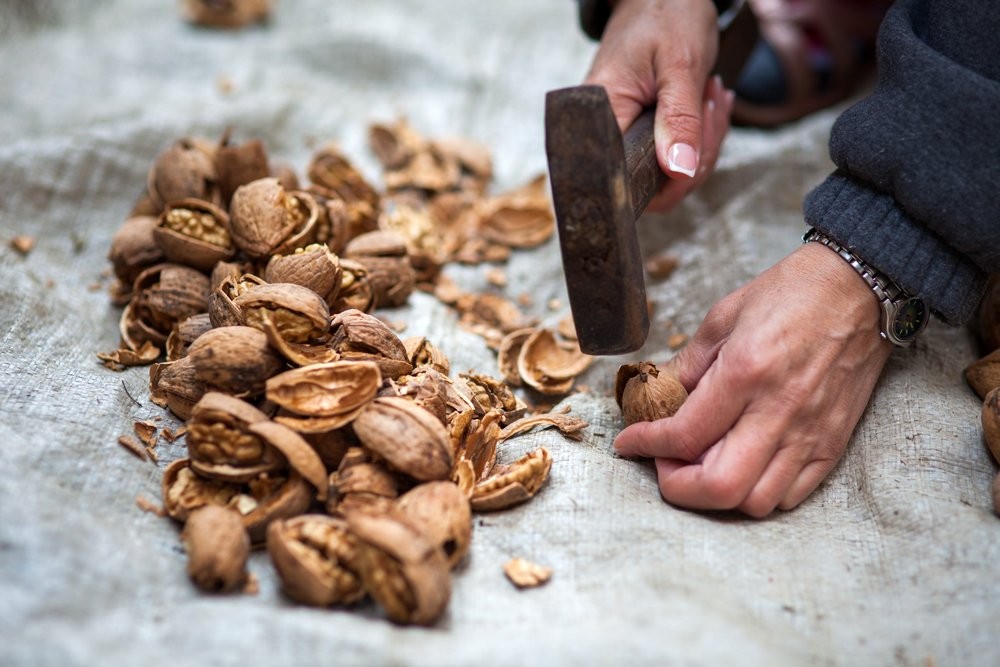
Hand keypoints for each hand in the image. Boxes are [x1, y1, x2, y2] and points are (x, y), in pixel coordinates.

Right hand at [584, 0, 732, 211]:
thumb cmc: (666, 15)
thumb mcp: (682, 65)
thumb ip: (680, 120)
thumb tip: (678, 172)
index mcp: (603, 115)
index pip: (623, 180)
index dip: (665, 183)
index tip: (696, 147)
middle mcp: (608, 132)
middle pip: (653, 184)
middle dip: (696, 157)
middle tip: (710, 106)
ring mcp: (626, 135)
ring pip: (671, 174)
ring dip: (705, 143)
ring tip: (711, 96)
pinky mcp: (643, 133)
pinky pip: (676, 156)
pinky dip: (702, 136)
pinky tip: (708, 103)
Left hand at [613, 242, 894, 516]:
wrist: (859, 289)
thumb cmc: (792, 294)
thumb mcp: (724, 316)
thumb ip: (688, 364)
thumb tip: (658, 396)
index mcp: (746, 373)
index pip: (685, 435)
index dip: (646, 445)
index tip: (629, 442)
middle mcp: (779, 411)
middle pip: (720, 487)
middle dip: (678, 486)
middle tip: (664, 462)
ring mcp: (811, 434)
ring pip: (756, 501)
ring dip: (718, 494)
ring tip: (702, 464)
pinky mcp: (833, 444)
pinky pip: (791, 496)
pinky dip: (757, 493)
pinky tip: (741, 466)